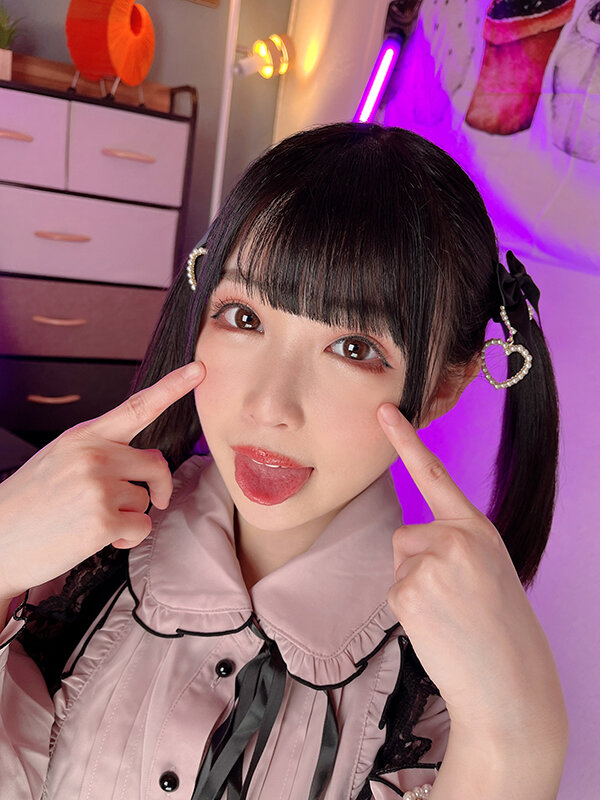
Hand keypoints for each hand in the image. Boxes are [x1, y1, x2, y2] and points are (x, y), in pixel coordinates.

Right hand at [0, 361, 205, 602]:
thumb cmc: (29, 504)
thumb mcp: (60, 459)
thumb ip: (100, 451)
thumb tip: (141, 461)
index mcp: (84, 436)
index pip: (136, 407)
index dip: (172, 387)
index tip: (199, 370)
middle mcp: (94, 455)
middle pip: (156, 463)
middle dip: (155, 485)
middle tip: (140, 501)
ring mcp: (99, 486)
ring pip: (148, 499)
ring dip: (129, 515)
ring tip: (91, 520)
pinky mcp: (103, 520)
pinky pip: (142, 527)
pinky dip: (127, 538)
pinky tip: (97, 538)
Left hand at [377, 403, 566, 744]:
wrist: (510, 686)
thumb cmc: (500, 631)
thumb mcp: (489, 569)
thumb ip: (455, 544)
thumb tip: (410, 543)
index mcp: (478, 529)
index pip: (436, 475)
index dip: (406, 440)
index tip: (383, 410)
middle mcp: (456, 538)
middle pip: (405, 535)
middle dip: (417, 564)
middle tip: (451, 601)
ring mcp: (431, 563)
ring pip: (398, 562)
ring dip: (413, 587)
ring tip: (447, 615)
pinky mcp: (408, 591)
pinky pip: (392, 590)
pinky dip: (408, 611)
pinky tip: (436, 627)